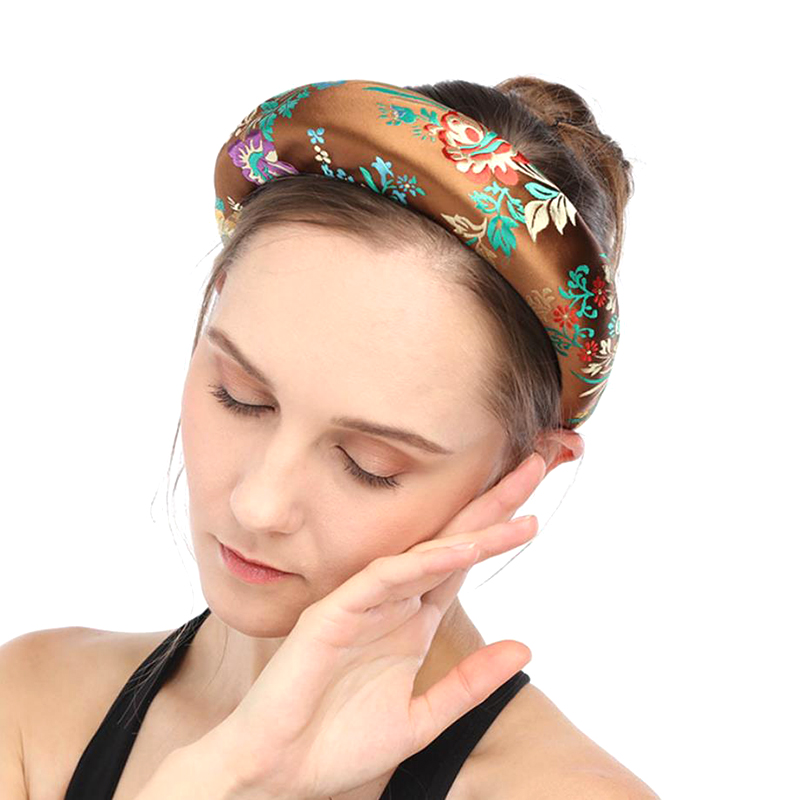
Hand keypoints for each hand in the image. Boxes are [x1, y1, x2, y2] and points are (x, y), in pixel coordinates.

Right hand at [205, 453, 548, 799]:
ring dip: (472, 530)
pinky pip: (385, 578)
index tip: (536, 512)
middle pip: (451, 543)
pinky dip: (424, 562)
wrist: (278, 774)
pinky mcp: (333, 612)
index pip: (461, 565)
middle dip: (493, 508)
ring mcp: (362, 603)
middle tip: (537, 466)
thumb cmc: (339, 745)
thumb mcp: (423, 718)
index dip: (498, 536)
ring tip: (520, 509)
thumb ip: (470, 683)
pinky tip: (463, 550)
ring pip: (424, 553)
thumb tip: (524, 647)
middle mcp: (392, 603)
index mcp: (410, 621)